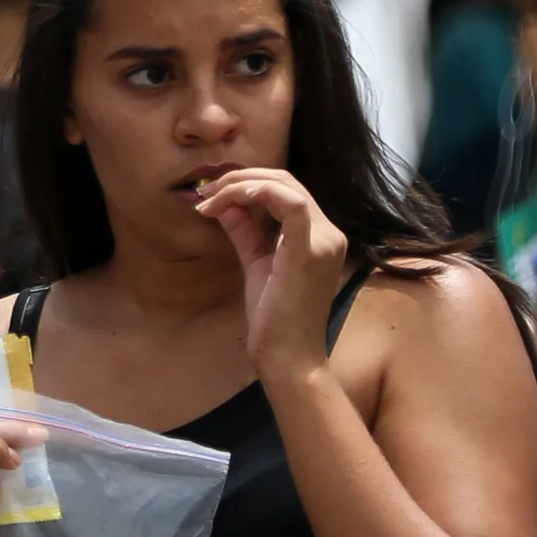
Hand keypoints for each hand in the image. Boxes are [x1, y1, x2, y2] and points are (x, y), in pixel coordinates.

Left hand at [194, 168, 349, 379]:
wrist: (288, 356)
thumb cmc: (273, 318)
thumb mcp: (256, 264)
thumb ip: (245, 233)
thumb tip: (226, 206)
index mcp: (319, 235)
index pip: (287, 190)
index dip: (247, 184)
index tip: (211, 197)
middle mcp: (330, 233)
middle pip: (287, 180)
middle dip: (240, 179)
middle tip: (206, 192)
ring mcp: (324, 240)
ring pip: (286, 186)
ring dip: (242, 185)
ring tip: (210, 198)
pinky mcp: (310, 250)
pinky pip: (291, 204)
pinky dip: (259, 193)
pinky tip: (229, 200)